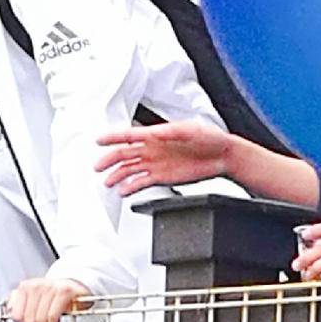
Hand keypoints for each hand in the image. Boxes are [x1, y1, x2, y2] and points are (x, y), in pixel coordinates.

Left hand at [5, 275, 90, 321]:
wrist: (76, 286)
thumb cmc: (56, 295)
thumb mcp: (35, 298)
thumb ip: (20, 302)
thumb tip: (10, 310)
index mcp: (25, 287)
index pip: (16, 314)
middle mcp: (36, 286)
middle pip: (28, 318)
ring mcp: (50, 288)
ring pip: (40, 318)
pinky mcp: (64, 292)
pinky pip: (53, 316)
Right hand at [94, 119, 232, 194]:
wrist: (223, 156)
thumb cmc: (209, 138)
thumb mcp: (190, 130)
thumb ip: (171, 132)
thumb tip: (156, 133)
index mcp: (156, 134)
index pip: (129, 135)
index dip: (112, 137)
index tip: (98, 141)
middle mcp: (152, 149)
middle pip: (124, 154)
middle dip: (109, 160)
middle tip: (98, 167)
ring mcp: (156, 164)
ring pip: (131, 169)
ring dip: (118, 175)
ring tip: (108, 183)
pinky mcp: (163, 177)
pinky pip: (143, 182)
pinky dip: (132, 187)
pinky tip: (124, 191)